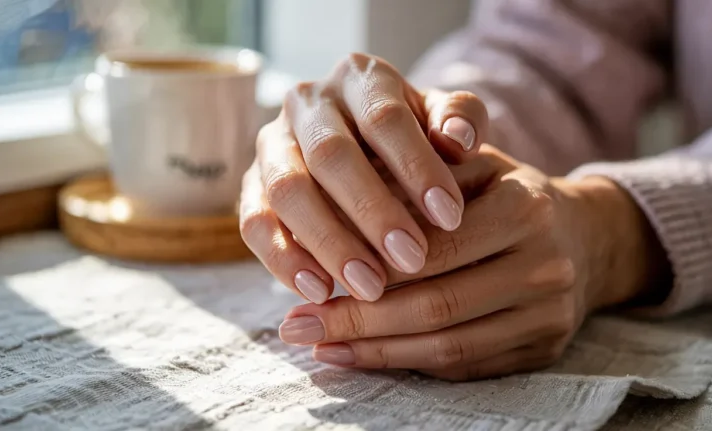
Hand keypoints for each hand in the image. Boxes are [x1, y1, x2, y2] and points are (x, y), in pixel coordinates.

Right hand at [239, 53, 488, 304]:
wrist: (363, 144)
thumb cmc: (412, 134)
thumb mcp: (442, 119)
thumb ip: (460, 119)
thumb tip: (459, 141)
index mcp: (359, 78)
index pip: (384, 117)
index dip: (417, 167)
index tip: (450, 217)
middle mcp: (308, 103)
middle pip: (330, 154)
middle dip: (372, 212)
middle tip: (411, 259)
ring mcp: (272, 142)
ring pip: (286, 189)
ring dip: (328, 242)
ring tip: (369, 288)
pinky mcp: (250, 184)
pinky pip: (253, 221)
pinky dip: (284, 259)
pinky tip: (321, 291)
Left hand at [278, 146, 665, 380]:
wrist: (581, 237)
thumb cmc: (506, 193)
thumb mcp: (473, 163)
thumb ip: (414, 171)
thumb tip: (336, 198)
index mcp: (525, 208)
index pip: (432, 247)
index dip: (367, 264)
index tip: (308, 276)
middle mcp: (544, 265)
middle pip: (437, 305)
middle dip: (358, 319)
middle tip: (295, 325)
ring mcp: (548, 314)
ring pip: (449, 346)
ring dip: (375, 352)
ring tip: (318, 346)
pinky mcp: (543, 348)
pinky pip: (466, 365)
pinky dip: (408, 364)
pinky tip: (362, 356)